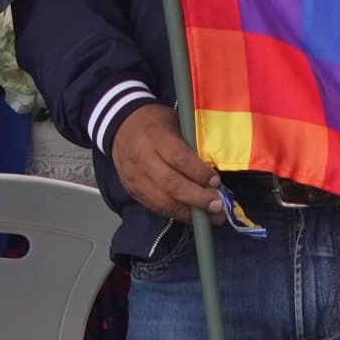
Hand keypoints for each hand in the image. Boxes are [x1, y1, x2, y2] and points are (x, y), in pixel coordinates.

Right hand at [107, 102, 223, 220]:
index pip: (179, 159)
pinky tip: (192, 215)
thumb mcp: (175, 122)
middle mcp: (143, 159)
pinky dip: (176, 213)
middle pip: (171, 185)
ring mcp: (135, 178)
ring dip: (189, 212)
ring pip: (163, 201)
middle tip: (218, 206)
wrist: (121, 126)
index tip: (216, 181)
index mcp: (155, 136)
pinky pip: (155, 207)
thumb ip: (191, 143)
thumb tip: (214, 168)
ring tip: (210, 217)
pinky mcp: (132, 190)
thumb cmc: (155, 122)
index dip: (199, 173)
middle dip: (197, 198)